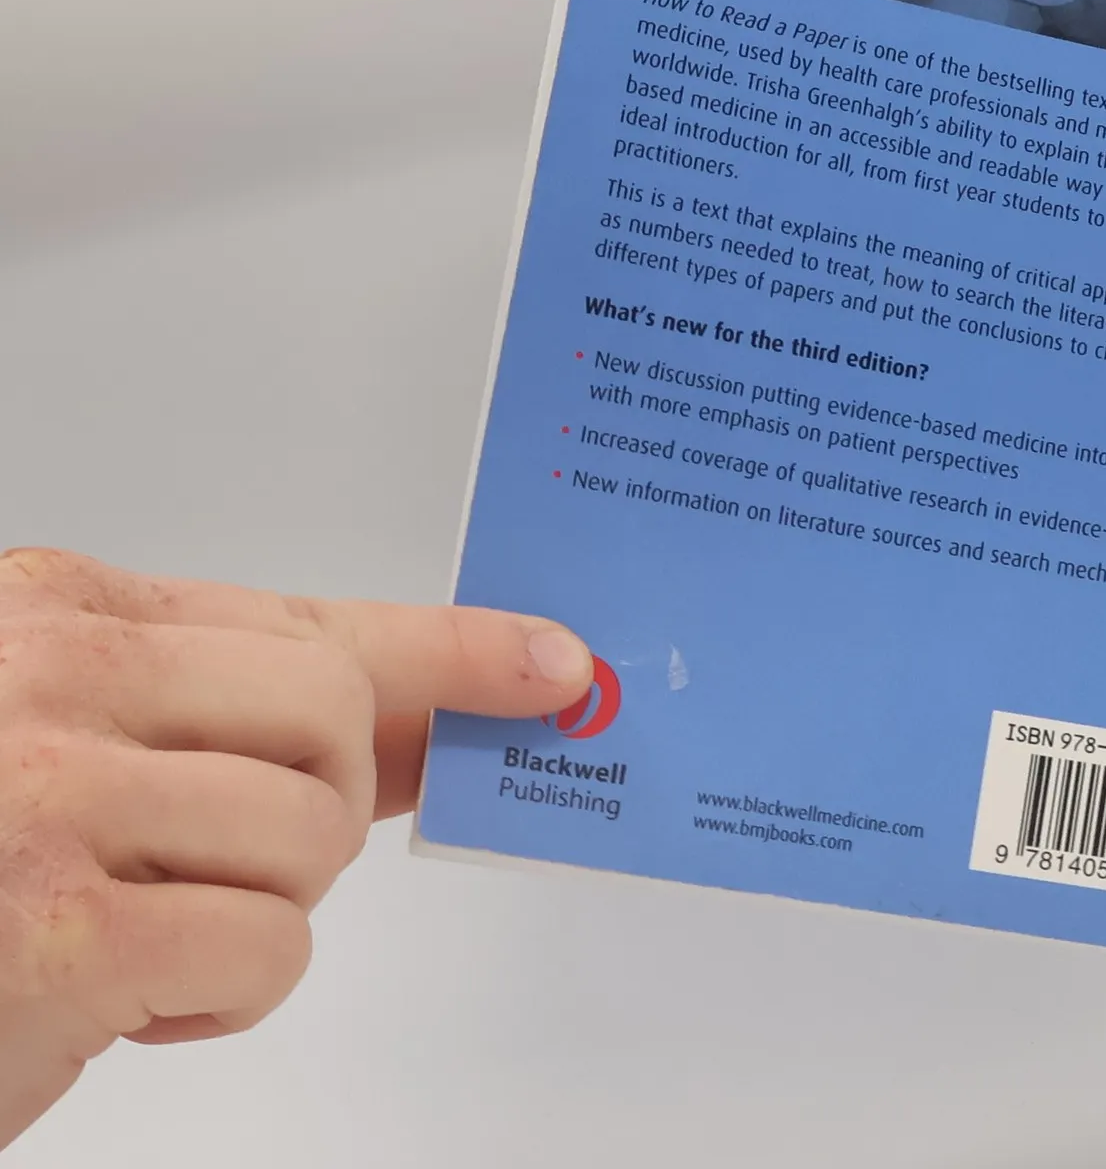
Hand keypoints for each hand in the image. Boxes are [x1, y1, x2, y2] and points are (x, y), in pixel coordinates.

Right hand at [0, 547, 590, 1147]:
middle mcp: (54, 677)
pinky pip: (266, 949)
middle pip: (333, 713)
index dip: (449, 649)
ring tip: (149, 924)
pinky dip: (222, 1001)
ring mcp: (50, 796)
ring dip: (261, 908)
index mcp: (63, 611)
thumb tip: (433, 722)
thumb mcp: (93, 754)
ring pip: (310, 834)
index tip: (550, 662)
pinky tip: (126, 997)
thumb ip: (250, 723)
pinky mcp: (62, 932)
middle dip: (319, 804)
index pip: (311, 619)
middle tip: (225, 857)